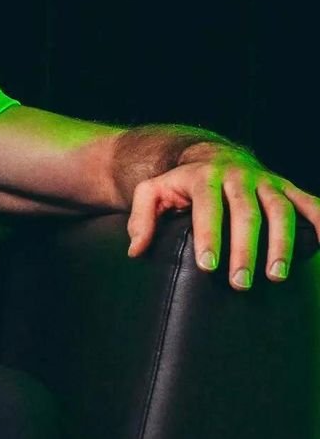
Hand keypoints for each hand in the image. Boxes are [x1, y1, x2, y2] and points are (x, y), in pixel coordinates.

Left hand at [125, 143, 319, 290]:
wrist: (211, 155)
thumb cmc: (179, 182)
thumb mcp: (152, 191)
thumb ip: (141, 217)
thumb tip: (136, 250)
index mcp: (204, 176)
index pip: (207, 206)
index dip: (208, 236)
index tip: (208, 266)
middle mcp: (238, 176)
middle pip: (246, 212)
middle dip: (245, 249)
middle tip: (240, 283)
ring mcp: (266, 181)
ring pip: (280, 209)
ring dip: (282, 243)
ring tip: (277, 276)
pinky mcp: (286, 188)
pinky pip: (309, 202)